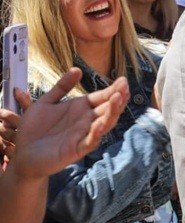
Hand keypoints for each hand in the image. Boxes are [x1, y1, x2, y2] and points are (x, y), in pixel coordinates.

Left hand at [1, 69, 128, 180]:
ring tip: (117, 99)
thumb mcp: (46, 102)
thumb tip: (77, 69)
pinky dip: (96, 133)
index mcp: (82, 108)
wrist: (22, 153)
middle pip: (109, 109)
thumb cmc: (34, 129)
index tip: (122, 79)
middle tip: (125, 87)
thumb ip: (62, 86)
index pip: (103, 97)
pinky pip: (90, 141)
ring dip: (112, 112)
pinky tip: (100, 124)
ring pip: (105, 124)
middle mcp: (87, 121)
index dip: (114, 89)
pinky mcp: (76, 149)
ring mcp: (83, 135)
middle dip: (118, 98)